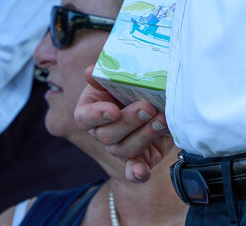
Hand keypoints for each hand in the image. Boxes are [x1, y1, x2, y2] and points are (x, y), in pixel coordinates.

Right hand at [73, 67, 174, 181]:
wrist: (154, 100)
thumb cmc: (129, 85)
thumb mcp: (118, 76)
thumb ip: (105, 74)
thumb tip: (91, 72)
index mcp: (90, 112)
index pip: (84, 118)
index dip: (96, 115)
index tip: (113, 109)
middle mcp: (101, 133)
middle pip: (107, 135)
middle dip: (129, 121)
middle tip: (148, 107)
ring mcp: (119, 148)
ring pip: (125, 149)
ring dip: (145, 135)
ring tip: (162, 120)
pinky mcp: (139, 159)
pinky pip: (134, 171)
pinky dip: (137, 173)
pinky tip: (142, 171)